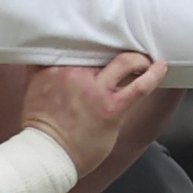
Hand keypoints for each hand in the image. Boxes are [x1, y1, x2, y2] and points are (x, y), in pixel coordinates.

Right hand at [22, 51, 166, 177]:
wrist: (48, 154)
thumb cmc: (41, 127)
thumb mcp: (32, 90)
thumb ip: (40, 71)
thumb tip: (44, 56)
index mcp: (51, 69)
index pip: (75, 43)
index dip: (89, 39)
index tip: (97, 38)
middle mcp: (73, 74)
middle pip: (102, 50)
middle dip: (113, 49)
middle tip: (121, 51)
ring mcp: (95, 90)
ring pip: (125, 62)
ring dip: (137, 60)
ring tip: (142, 61)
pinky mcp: (112, 107)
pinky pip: (141, 85)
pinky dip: (154, 74)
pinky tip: (160, 67)